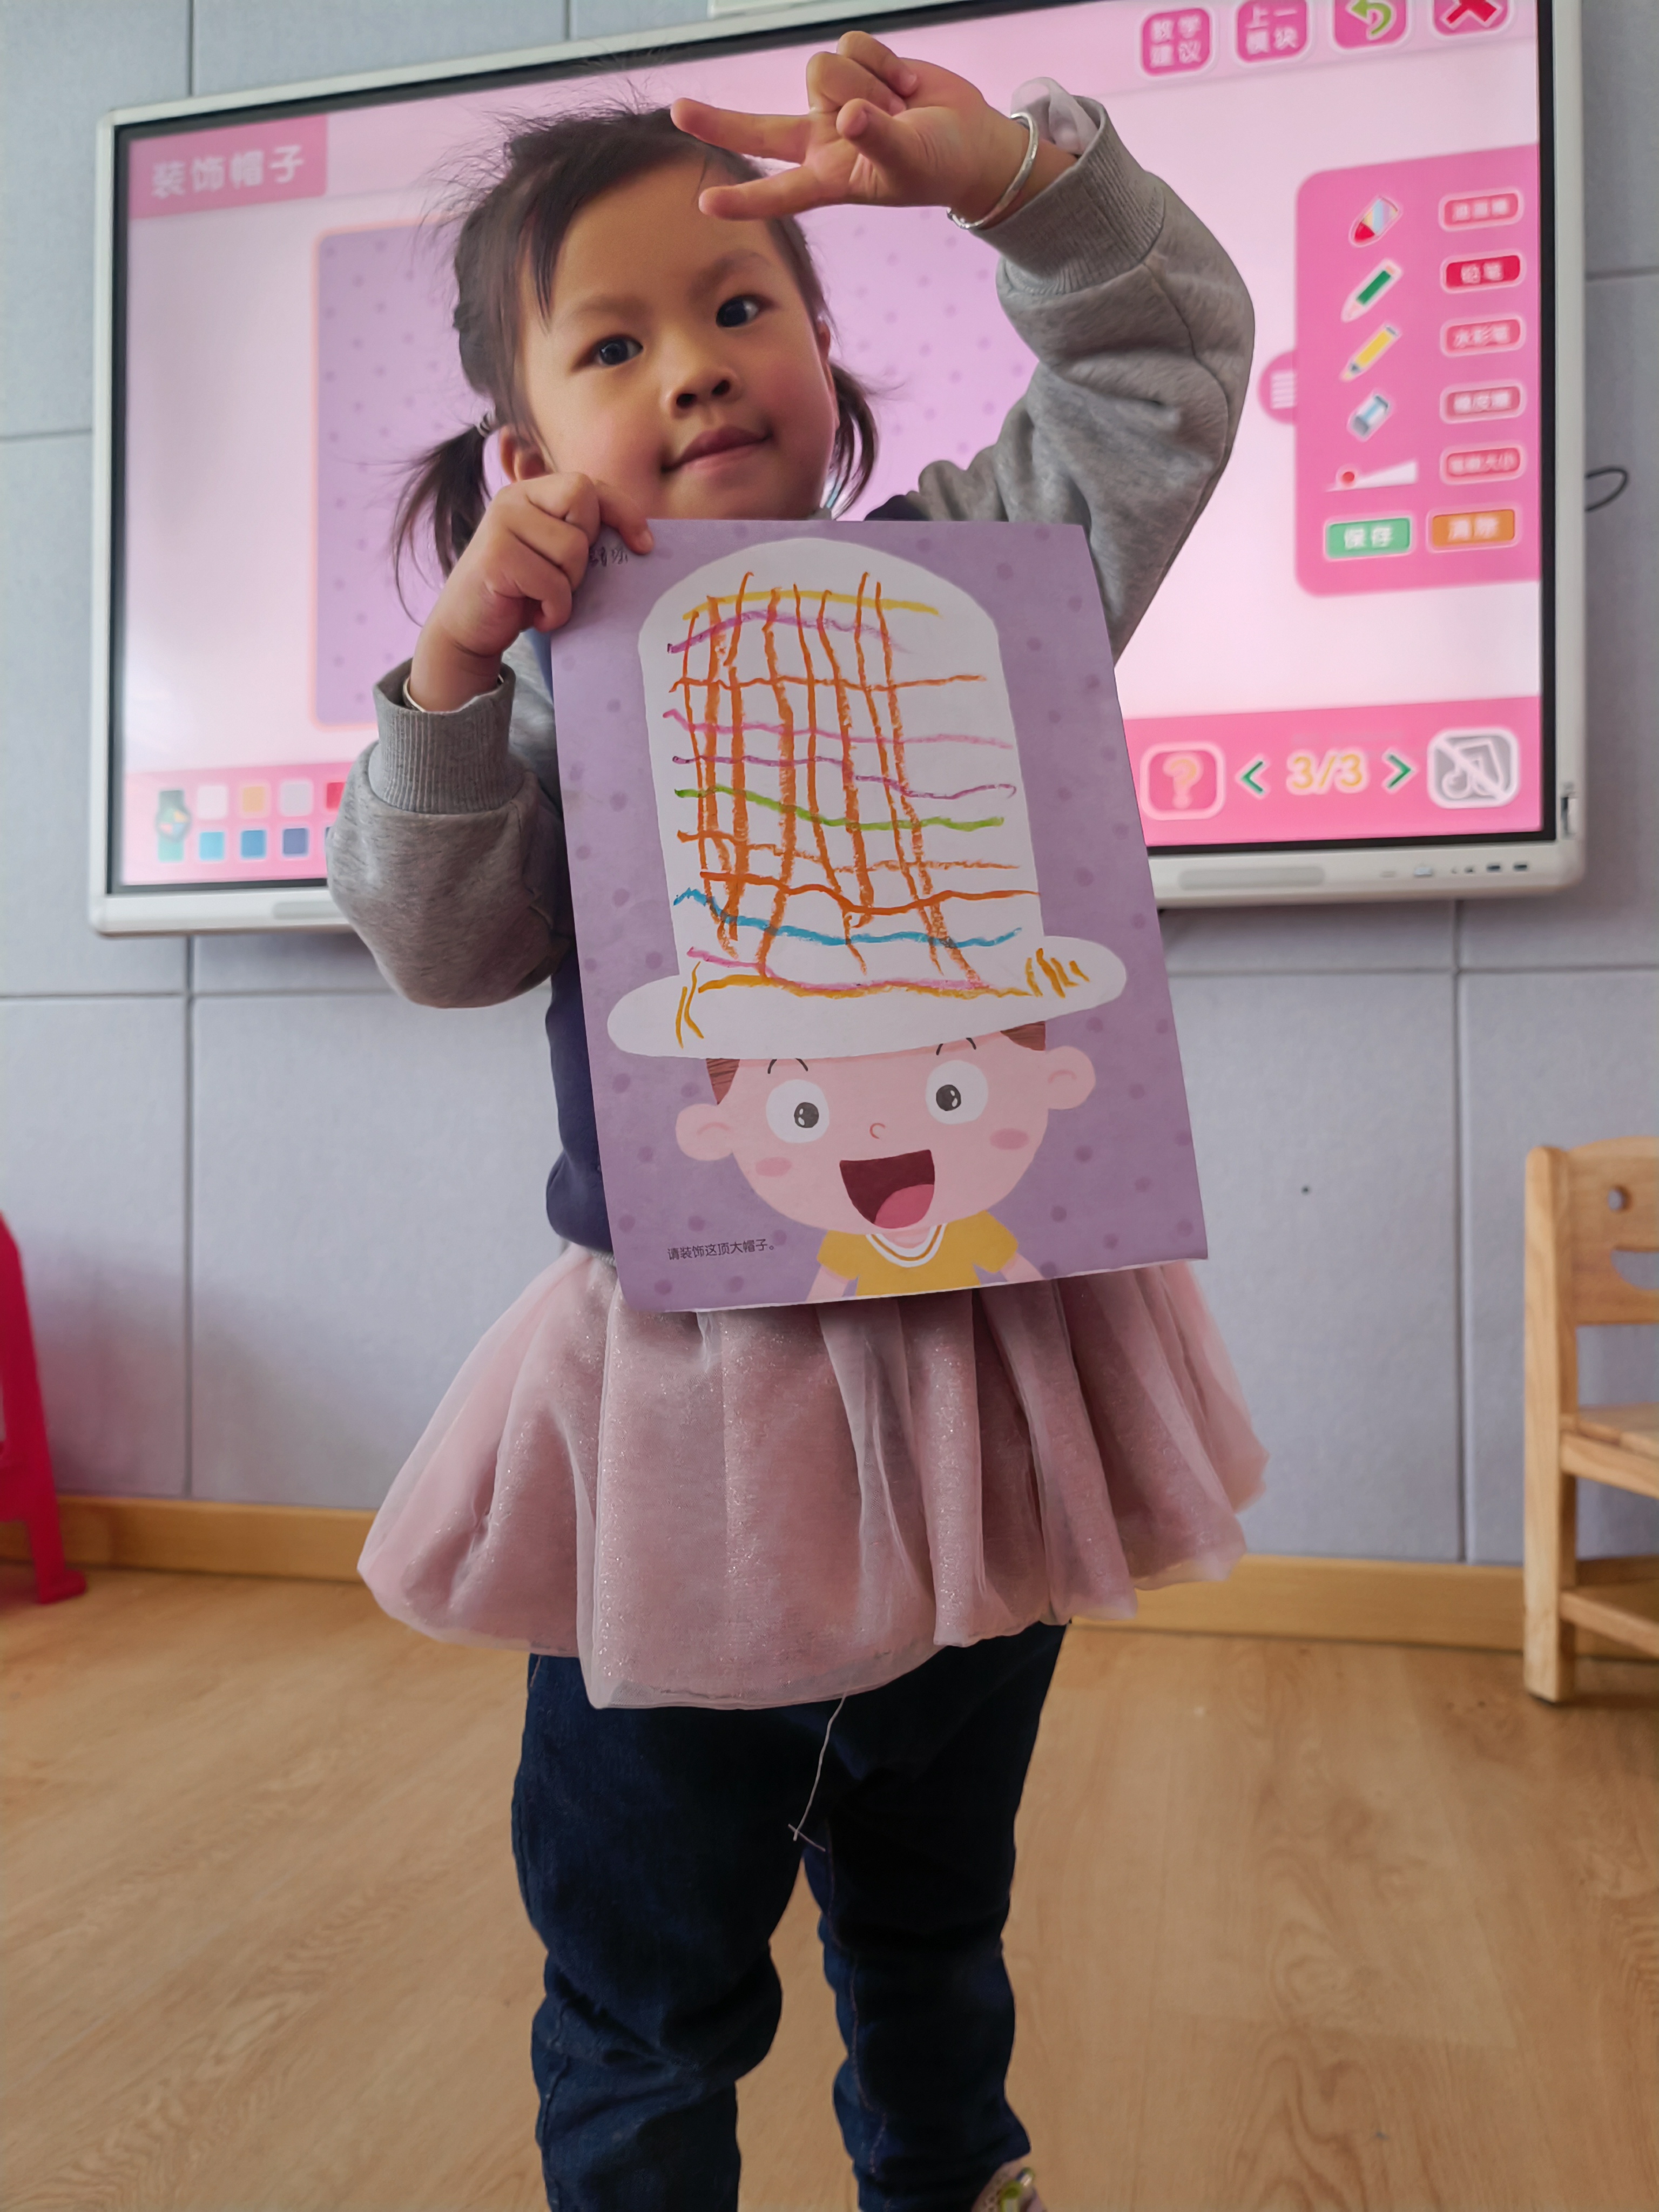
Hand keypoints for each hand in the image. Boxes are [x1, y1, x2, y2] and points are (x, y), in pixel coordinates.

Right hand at [409, 473, 652, 711]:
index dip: (623, 512)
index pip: (590, 485)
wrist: (468, 627)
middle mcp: (513, 499)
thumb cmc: (520, 592)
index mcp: (531, 492)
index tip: (644, 545)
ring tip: (543, 597)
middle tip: (562, 577)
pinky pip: (552, 583)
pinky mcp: (496, 558)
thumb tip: (641, 537)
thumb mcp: (553, 555)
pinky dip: (553, 609)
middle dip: (586, 551)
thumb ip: (580, 533)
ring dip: (567, 588)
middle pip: (583, 505)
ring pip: (572, 549)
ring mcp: (500, 524)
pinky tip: (534, 614)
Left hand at [672, 32, 1071, 226]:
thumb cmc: (937, 166)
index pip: (778, 192)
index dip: (744, 199)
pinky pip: (852, 45)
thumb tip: (852, 116)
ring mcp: (833, 102)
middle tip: (677, 112)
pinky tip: (904, 86)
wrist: (967, 139)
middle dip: (719, 122)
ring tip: (900, 109)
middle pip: (759, 128)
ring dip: (870, 82)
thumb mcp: (909, 161)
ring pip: (823, 70)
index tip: (705, 203)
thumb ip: (879, 140)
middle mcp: (820, 140)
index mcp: (829, 178)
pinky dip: (885, 61)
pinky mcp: (852, 67)